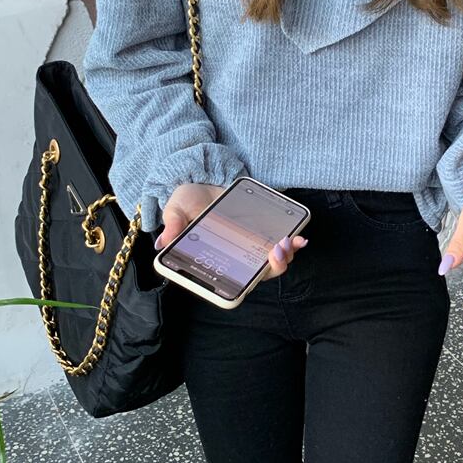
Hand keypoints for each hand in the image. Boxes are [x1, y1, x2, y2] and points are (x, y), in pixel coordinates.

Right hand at [154, 183, 308, 280]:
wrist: (206, 179)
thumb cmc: (189, 201)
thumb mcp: (177, 209)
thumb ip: (173, 224)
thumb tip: (163, 243)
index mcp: (218, 260)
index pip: (234, 281)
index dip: (248, 283)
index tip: (257, 271)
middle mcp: (238, 257)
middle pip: (260, 273)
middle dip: (275, 265)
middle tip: (277, 250)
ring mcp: (253, 245)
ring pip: (275, 259)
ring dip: (287, 254)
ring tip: (291, 241)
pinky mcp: (266, 230)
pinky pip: (283, 240)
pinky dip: (293, 240)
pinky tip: (299, 234)